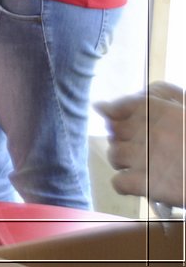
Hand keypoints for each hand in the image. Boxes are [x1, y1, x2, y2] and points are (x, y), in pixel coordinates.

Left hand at [99, 81, 185, 207]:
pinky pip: (119, 182)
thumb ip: (160, 97)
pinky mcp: (146, 183)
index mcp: (157, 109)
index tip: (125, 124)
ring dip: (124, 161)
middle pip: (115, 131)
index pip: (117, 107)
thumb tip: (104, 106)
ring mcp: (143, 156)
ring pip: (114, 155)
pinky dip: (126, 185)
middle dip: (124, 138)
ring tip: (145, 166)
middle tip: (142, 148)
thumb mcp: (184, 109)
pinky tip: (140, 183)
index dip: (118, 117)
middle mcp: (146, 130)